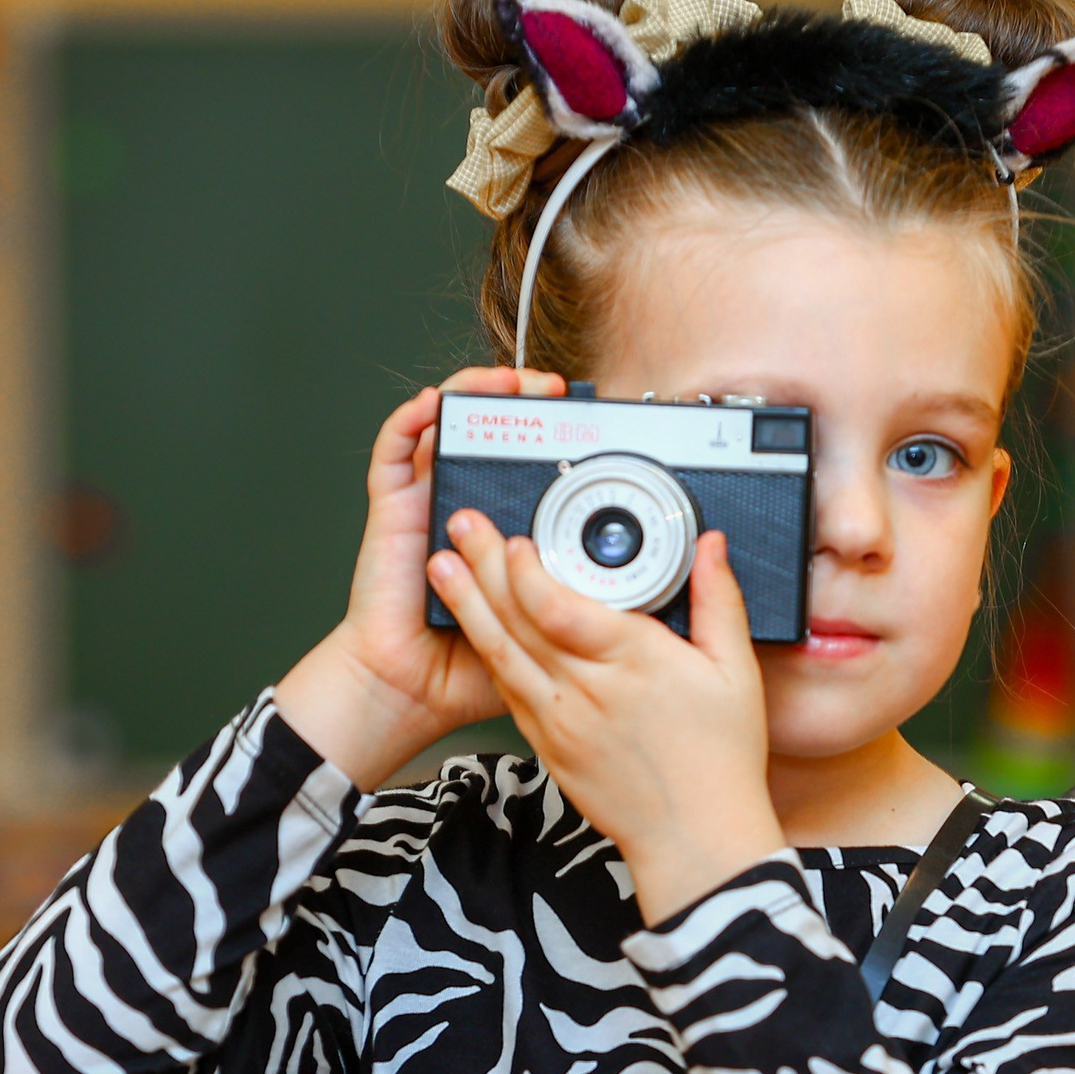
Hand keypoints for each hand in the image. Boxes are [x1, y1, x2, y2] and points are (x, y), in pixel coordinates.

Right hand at [275, 367, 565, 786]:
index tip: (597, 423)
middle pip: (493, 431)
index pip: (532, 464)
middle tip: (559, 393)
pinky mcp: (394, 507)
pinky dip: (413, 418)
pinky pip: (395, 448)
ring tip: (511, 383)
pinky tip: (438, 404)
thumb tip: (680, 582)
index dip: (558, 434)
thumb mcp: (557, 627)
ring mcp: (430, 500)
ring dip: (477, 393)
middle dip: (523, 400)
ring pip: (449, 424)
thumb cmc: (472, 665)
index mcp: (507, 527)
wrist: (411, 690)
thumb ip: (603, 598)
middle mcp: (470, 504)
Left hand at [428, 511, 787, 925]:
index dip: (525, 571)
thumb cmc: (720, 760)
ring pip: (501, 654)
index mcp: (632, 663)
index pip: (558, 608)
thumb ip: (719, 601)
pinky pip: (507, 692)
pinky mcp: (548, 745)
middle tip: (459, 524)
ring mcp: (560, 721)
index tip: (511, 539)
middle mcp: (586, 690)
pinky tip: (474, 627)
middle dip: (482, 567)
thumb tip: (710, 546)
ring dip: (468, 607)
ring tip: (442, 567)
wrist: (694, 837)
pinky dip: (488, 654)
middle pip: (519, 620)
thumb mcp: (735, 673)